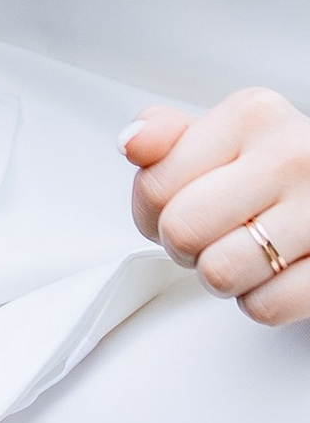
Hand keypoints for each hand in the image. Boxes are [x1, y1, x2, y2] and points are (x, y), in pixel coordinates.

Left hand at [126, 91, 309, 321]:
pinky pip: (265, 307)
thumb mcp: (227, 136)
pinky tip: (276, 272)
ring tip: (246, 251)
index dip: (154, 212)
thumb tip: (132, 142)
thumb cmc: (283, 170)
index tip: (180, 207)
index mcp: (253, 115)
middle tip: (213, 235)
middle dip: (185, 247)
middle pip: (181, 231)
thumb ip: (169, 136)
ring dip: (223, 277)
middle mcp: (290, 156)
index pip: (155, 185)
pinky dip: (261, 301)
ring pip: (219, 273)